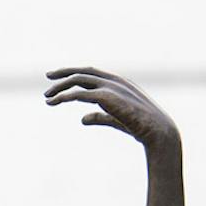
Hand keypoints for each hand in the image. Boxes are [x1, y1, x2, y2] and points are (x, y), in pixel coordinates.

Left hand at [45, 67, 178, 152]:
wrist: (158, 132)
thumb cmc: (141, 127)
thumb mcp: (116, 119)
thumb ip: (99, 116)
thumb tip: (82, 119)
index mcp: (119, 82)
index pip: (91, 73)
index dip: (74, 73)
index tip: (59, 77)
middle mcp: (114, 81)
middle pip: (83, 73)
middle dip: (64, 74)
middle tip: (47, 79)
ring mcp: (111, 87)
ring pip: (79, 80)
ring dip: (61, 87)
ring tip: (48, 97)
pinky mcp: (106, 97)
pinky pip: (80, 94)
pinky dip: (65, 96)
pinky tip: (55, 101)